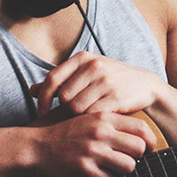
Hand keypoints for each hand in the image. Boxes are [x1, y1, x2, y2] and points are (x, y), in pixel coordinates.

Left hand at [31, 51, 164, 116]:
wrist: (145, 85)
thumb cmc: (111, 79)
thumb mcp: (87, 73)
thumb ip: (60, 80)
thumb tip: (31, 90)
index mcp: (84, 58)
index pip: (52, 79)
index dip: (42, 98)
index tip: (41, 111)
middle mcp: (95, 66)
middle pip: (63, 96)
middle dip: (65, 107)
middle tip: (73, 110)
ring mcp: (106, 82)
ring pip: (76, 107)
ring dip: (78, 114)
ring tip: (87, 111)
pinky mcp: (115, 98)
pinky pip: (91, 114)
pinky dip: (91, 118)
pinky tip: (98, 115)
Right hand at [31, 112, 156, 176]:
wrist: (35, 147)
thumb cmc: (64, 133)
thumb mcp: (89, 117)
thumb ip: (112, 121)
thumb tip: (140, 131)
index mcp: (104, 118)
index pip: (141, 127)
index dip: (149, 139)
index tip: (149, 147)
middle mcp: (101, 133)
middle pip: (139, 148)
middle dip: (138, 156)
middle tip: (130, 159)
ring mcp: (93, 152)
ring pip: (128, 166)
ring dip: (123, 170)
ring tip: (113, 167)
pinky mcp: (84, 170)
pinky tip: (98, 174)